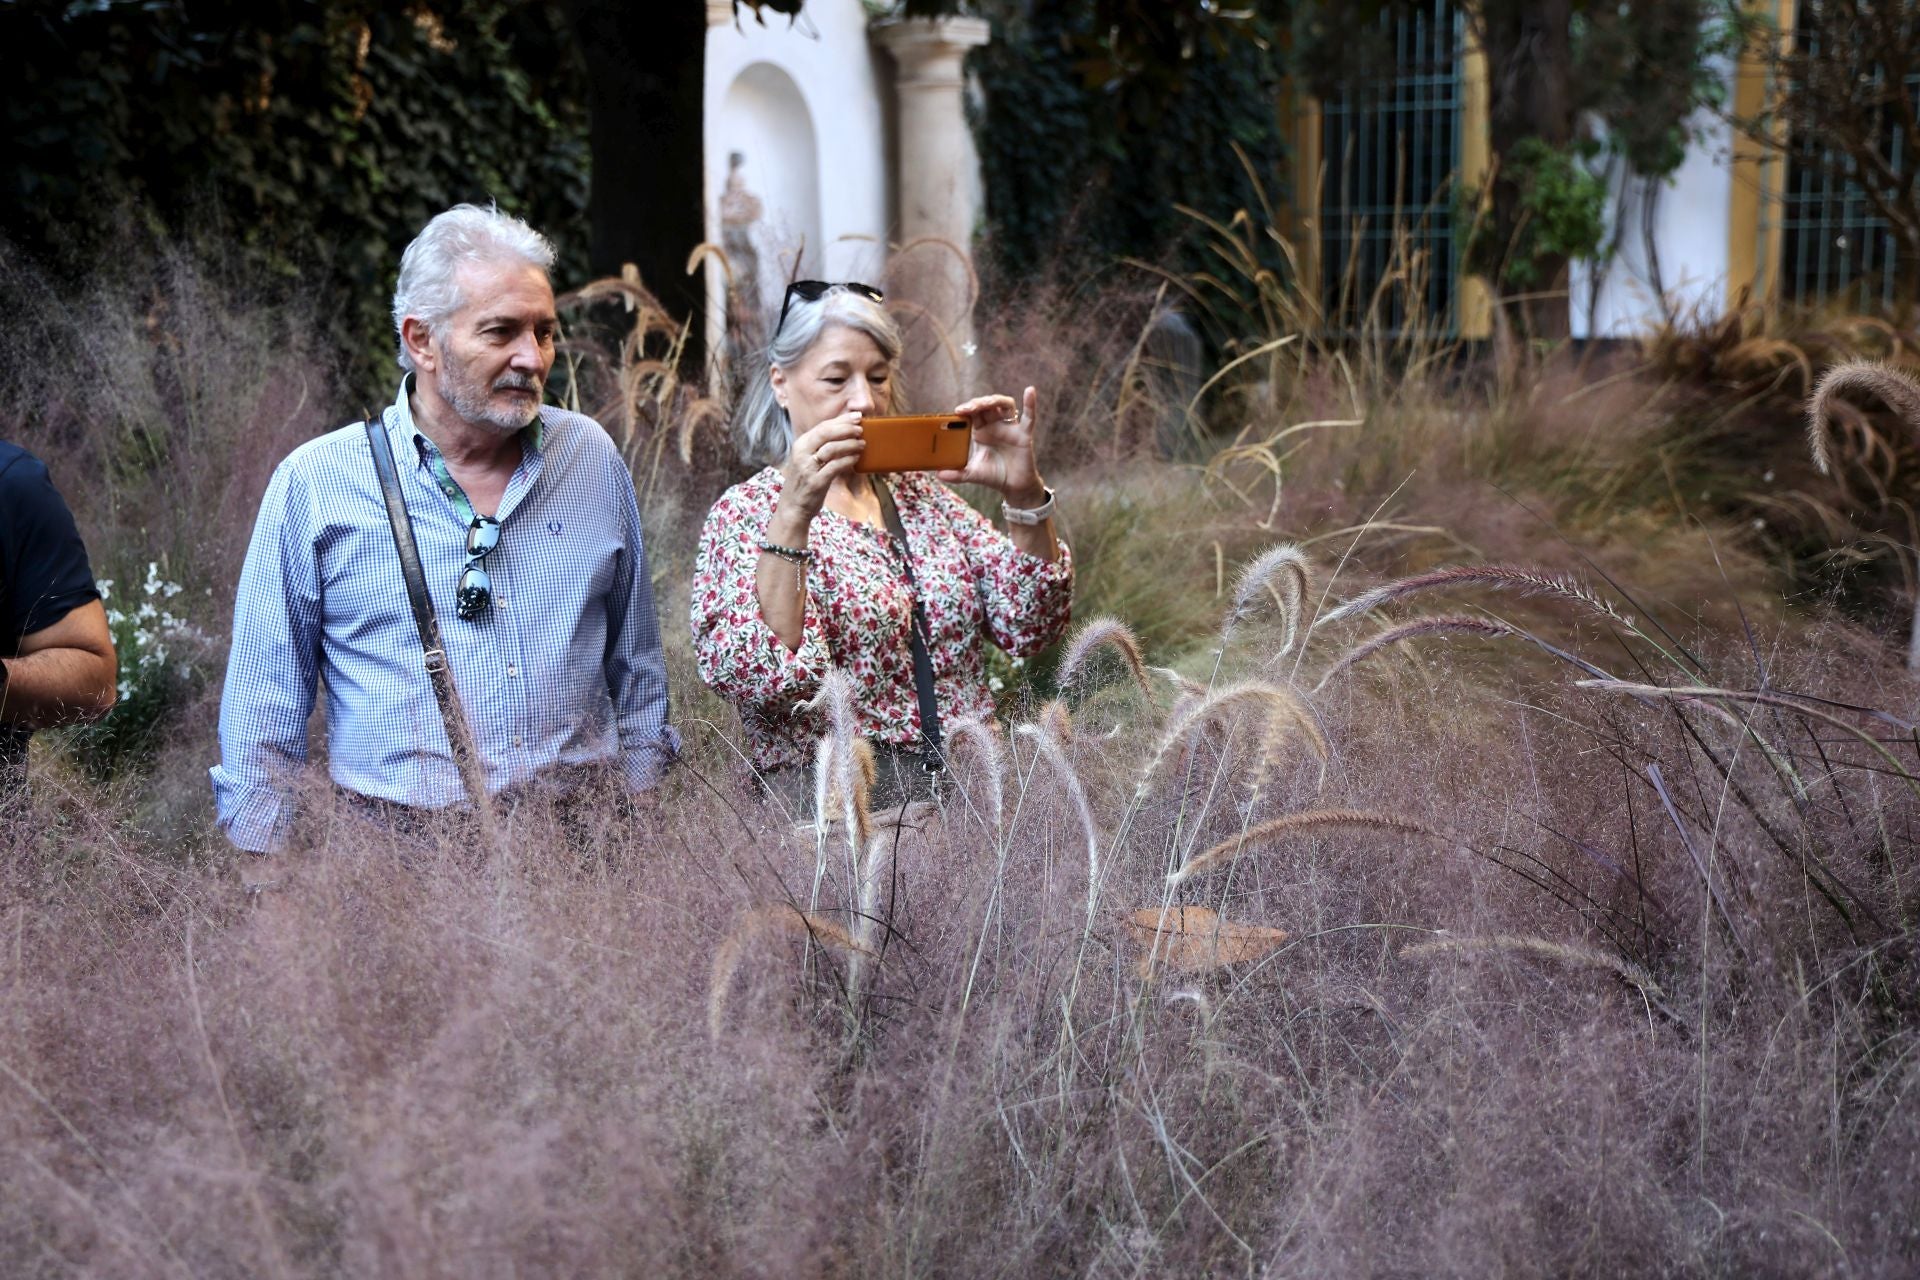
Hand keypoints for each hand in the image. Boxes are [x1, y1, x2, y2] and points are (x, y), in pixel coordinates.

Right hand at [777, 411, 865, 519]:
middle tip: (861, 430)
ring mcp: (807, 468)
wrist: (793, 508)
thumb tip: (845, 432)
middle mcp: (801, 453)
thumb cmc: (805, 482)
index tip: (857, 416)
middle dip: (846, 429)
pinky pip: (835, 467)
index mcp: (800, 444)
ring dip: (850, 444)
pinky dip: (848, 460)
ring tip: (862, 444)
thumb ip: (822, 446)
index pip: (823, 426)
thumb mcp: (808, 459)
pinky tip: (856, 458)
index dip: (842, 420)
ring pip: (831, 448)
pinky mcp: (815, 482)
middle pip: (826, 433)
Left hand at [937, 387, 1046, 503]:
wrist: (1013, 486)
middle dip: (977, 403)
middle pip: (986, 405)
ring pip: (1004, 404)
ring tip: (986, 403)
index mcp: (981, 431)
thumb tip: (938, 475)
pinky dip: (1030, 404)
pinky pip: (1029, 417)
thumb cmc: (993, 476)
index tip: (957, 412)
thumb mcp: (972, 474)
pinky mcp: (1024, 434)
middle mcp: (995, 425)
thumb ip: (957, 474)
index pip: (972, 413)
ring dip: (994, 400)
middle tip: (967, 409)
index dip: (965, 409)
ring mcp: (1010, 428)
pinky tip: (1029, 391)